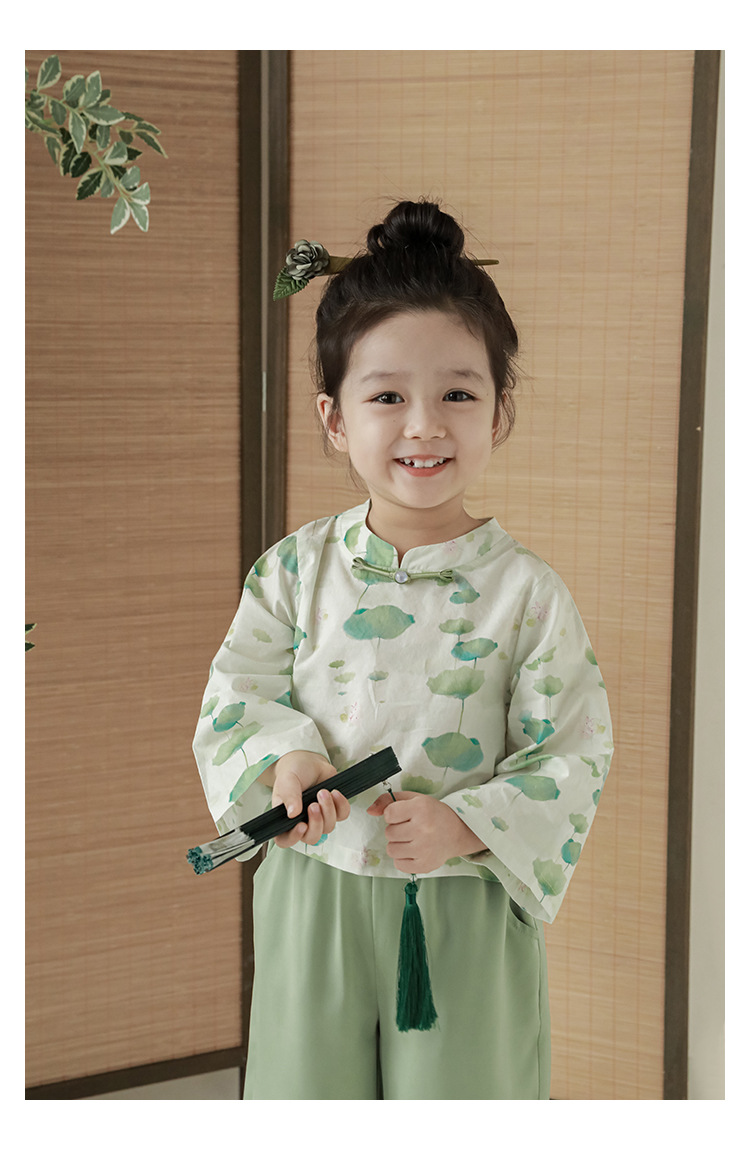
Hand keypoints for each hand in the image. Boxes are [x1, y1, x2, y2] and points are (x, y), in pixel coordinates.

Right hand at [263, 750, 349, 847]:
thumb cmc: (294, 772)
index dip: (293, 838)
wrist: (309, 761)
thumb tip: (292, 814)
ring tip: (322, 792)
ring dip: (328, 810)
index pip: (285, 840)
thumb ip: (289, 795)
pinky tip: (335, 792)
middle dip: (316, 823)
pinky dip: (341, 805)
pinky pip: (342, 815)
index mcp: (285, 819)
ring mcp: (320, 817)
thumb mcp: (287, 780)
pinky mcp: (334, 810)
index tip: (302, 825)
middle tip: (314, 805)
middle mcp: (302, 822)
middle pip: (311, 838)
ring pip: (328, 827)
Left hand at [367, 791, 484, 873]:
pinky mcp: (425, 865)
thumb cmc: (434, 814)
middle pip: (389, 833)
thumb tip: (370, 811)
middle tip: (411, 827)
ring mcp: (424, 849)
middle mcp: (423, 829)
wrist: (458, 833)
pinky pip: (398, 864)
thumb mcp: (414, 799)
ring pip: (391, 849)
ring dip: (398, 844)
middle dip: (396, 830)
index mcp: (420, 809)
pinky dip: (403, 858)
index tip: (403, 815)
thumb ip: (389, 800)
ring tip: (412, 839)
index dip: (392, 815)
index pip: (389, 814)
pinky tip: (414, 850)